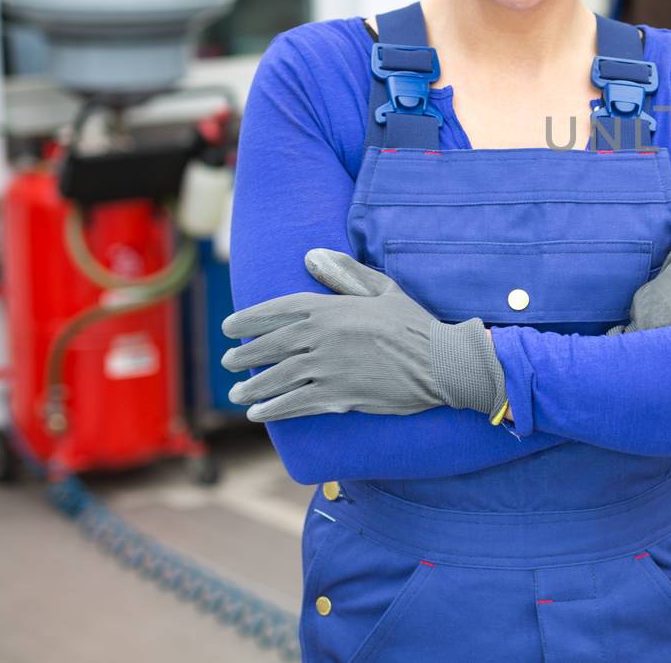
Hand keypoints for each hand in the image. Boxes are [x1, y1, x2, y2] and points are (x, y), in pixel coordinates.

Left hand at [220, 250, 504, 421]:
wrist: (441, 363)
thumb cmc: (415, 324)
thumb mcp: (383, 289)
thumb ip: (345, 272)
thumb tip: (311, 256)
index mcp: (331, 309)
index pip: (278, 311)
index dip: (249, 318)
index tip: (229, 326)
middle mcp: (322, 338)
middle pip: (271, 346)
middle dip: (245, 355)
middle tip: (229, 362)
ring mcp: (327, 368)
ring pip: (277, 377)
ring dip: (254, 386)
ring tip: (238, 391)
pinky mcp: (337, 396)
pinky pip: (295, 404)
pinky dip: (273, 409)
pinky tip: (260, 413)